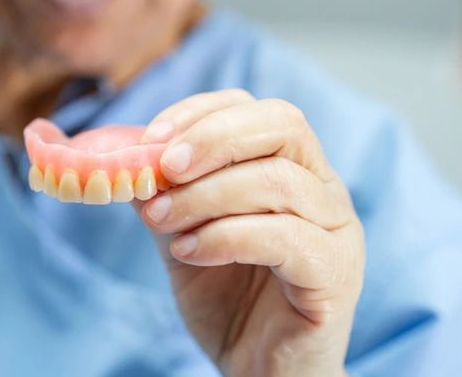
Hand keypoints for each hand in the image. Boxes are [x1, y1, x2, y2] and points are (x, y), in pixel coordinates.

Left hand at [134, 89, 363, 376]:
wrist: (260, 372)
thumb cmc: (229, 300)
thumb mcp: (184, 236)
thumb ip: (165, 197)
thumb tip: (124, 159)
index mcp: (293, 169)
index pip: (256, 110)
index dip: (203, 113)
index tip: (151, 138)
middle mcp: (324, 189)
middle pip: (283, 125)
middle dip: (213, 138)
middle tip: (162, 166)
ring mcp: (337, 230)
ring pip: (279, 181)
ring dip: (205, 195)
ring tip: (160, 221)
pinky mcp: (336, 275)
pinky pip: (286, 238)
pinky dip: (226, 237)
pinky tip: (188, 252)